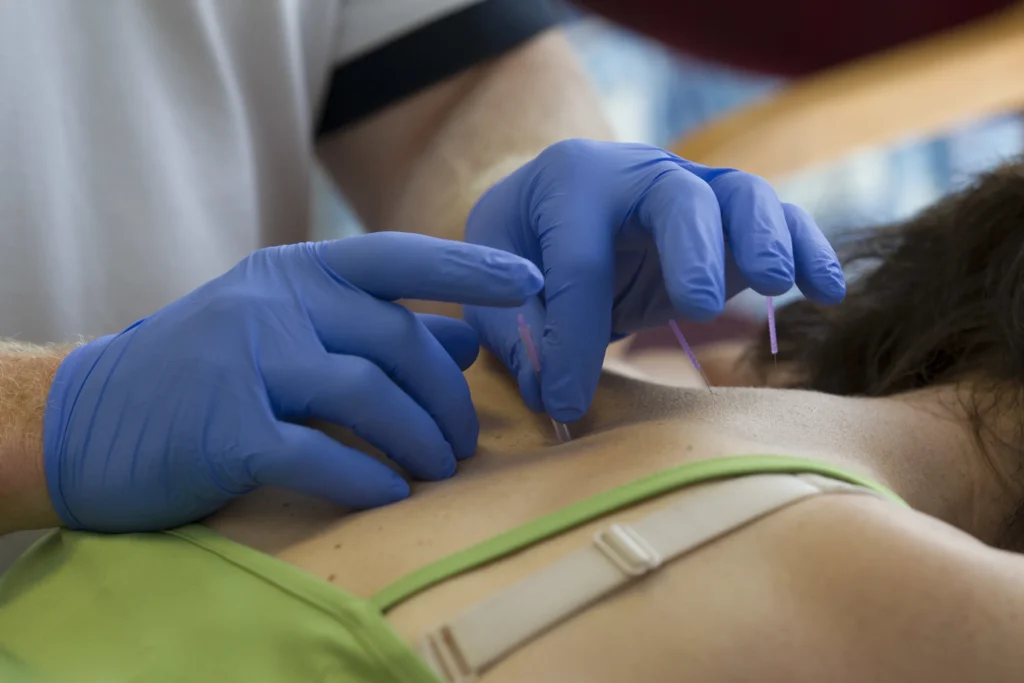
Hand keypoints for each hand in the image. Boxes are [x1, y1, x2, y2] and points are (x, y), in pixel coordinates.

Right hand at [43, 233, 542, 531]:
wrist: (91, 416)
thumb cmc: (209, 370)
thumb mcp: (289, 327)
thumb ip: (376, 327)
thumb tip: (468, 343)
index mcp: (296, 271)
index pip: (399, 256)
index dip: (470, 270)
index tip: (530, 284)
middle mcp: (275, 303)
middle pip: (397, 343)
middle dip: (448, 398)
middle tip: (466, 443)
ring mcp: (247, 361)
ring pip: (369, 396)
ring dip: (420, 440)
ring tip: (439, 469)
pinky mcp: (227, 430)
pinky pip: (321, 454)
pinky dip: (366, 476)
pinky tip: (392, 493)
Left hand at [464, 139, 844, 420]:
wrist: (556, 218)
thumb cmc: (520, 253)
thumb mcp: (492, 285)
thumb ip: (516, 332)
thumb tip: (553, 390)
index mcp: (568, 182)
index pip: (575, 261)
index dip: (571, 335)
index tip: (565, 401)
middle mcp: (636, 173)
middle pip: (675, 195)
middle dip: (691, 250)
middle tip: (699, 306)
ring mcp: (692, 191)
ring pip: (740, 194)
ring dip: (764, 237)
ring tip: (777, 283)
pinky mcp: (730, 222)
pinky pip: (779, 222)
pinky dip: (806, 250)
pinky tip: (826, 291)